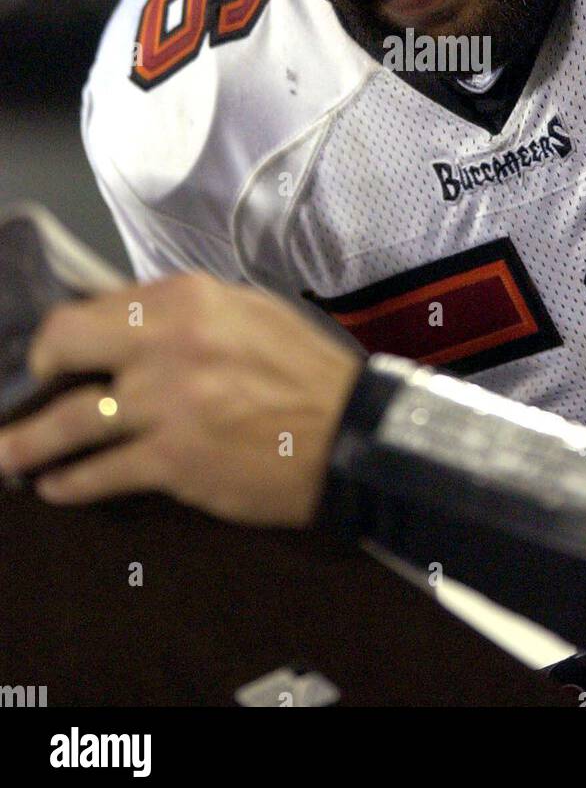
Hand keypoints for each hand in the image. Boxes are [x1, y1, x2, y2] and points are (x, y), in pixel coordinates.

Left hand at [0, 273, 362, 526]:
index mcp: (187, 299)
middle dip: (36, 371)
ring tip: (6, 457)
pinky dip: (70, 484)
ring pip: (69, 422)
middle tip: (29, 392)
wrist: (349, 434)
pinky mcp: (172, 461)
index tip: (56, 352)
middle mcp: (166, 343)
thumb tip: (128, 324)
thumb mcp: (248, 313)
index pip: (96, 305)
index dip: (66, 331)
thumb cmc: (303, 370)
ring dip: (26, 444)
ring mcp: (165, 404)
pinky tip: (56, 488)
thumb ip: (187, 314)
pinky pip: (100, 474)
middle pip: (65, 347)